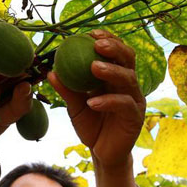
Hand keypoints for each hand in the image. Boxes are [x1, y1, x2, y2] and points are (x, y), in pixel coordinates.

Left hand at [47, 29, 145, 167]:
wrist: (103, 153)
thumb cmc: (91, 126)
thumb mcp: (75, 107)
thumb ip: (67, 90)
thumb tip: (51, 71)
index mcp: (115, 77)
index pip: (116, 52)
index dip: (107, 39)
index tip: (90, 33)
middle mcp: (128, 85)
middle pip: (128, 59)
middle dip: (114, 48)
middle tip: (97, 44)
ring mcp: (134, 100)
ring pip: (129, 79)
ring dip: (111, 71)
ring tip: (93, 67)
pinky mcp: (135, 117)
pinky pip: (124, 104)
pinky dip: (108, 101)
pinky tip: (92, 102)